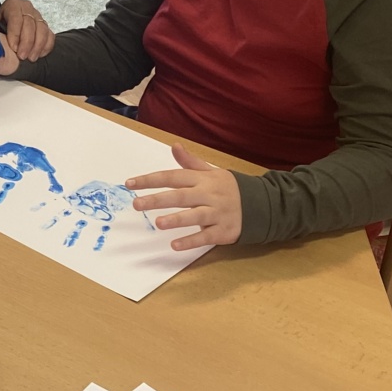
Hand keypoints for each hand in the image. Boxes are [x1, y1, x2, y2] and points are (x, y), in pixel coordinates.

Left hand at [0, 0, 54, 62]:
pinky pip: (50, 35)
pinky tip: (39, 55)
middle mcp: (26, 8)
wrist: (2, 26)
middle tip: (22, 57)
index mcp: (12, 5)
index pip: (16, 18)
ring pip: (42, 29)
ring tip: (31, 58)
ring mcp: (37, 16)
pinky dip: (46, 46)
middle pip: (31, 24)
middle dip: (27, 42)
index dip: (15, 34)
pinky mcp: (44, 26)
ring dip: (38, 46)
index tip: (14, 48)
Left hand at [127, 144, 241, 249]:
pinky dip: (191, 241)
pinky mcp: (224, 231)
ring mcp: (217, 213)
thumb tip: (174, 146)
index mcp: (203, 179)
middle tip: (137, 204)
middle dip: (158, 199)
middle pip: (181, 196)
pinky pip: (206, 236)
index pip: (173, 176)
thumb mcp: (210, 172)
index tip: (130, 184)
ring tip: (158, 223)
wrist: (261, 204)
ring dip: (176, 219)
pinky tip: (175, 245)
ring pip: (195, 216)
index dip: (151, 179)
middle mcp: (209, 194)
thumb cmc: (228, 188)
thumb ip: (190, 162)